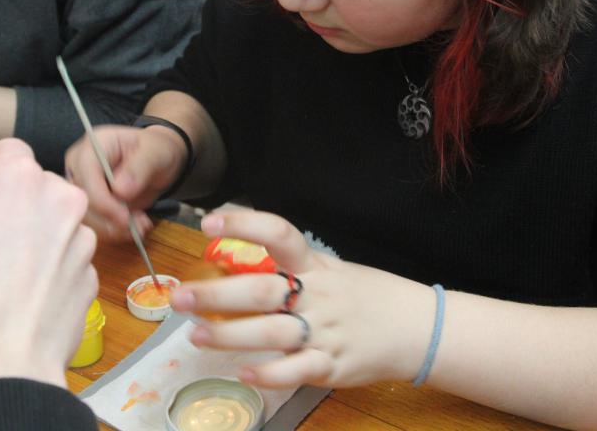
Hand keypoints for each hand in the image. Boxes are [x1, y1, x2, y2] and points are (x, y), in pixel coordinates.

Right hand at [64, 124, 186, 240]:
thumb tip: (119, 190)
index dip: (102, 201)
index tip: (125, 218)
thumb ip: (139, 167)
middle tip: (140, 225)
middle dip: (110, 220)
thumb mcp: (155, 153)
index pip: (86, 177)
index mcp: (92, 147)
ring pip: (86, 218)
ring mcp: (81, 187)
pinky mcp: (88, 205)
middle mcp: (79, 167)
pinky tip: (135, 227)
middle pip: (81, 201)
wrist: (157, 161)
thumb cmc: (155, 150)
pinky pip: (94, 224)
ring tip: (142, 225)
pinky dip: (115, 232)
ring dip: (114, 229)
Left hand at [170, 210, 434, 387]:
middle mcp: (318, 295)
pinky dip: (268, 373)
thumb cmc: (366, 295)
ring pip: (271, 332)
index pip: (281, 234)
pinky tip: (243, 372)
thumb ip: (292, 268)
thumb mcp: (333, 270)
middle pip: (262, 290)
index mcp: (317, 265)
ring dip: (229, 335)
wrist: (417, 328)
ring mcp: (325, 331)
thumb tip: (237, 261)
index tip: (210, 223)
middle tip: (179, 297)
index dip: (246, 224)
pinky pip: (295, 370)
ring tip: (195, 334)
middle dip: (217, 294)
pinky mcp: (331, 365)